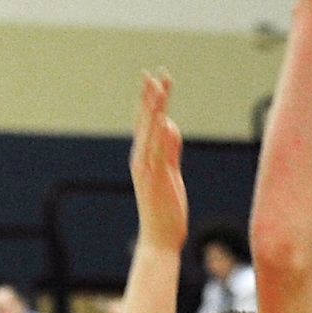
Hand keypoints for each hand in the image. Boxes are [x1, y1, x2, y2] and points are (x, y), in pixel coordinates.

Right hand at [130, 72, 187, 253]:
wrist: (158, 239)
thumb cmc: (165, 209)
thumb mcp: (170, 173)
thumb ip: (170, 149)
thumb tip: (170, 125)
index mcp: (144, 157)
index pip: (146, 122)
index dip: (151, 101)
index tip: (158, 80)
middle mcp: (141, 159)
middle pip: (145, 120)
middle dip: (150, 96)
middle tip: (155, 73)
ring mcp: (146, 168)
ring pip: (150, 130)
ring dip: (155, 107)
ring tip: (160, 85)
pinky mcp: (155, 178)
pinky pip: (158, 151)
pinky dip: (160, 134)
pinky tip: (164, 117)